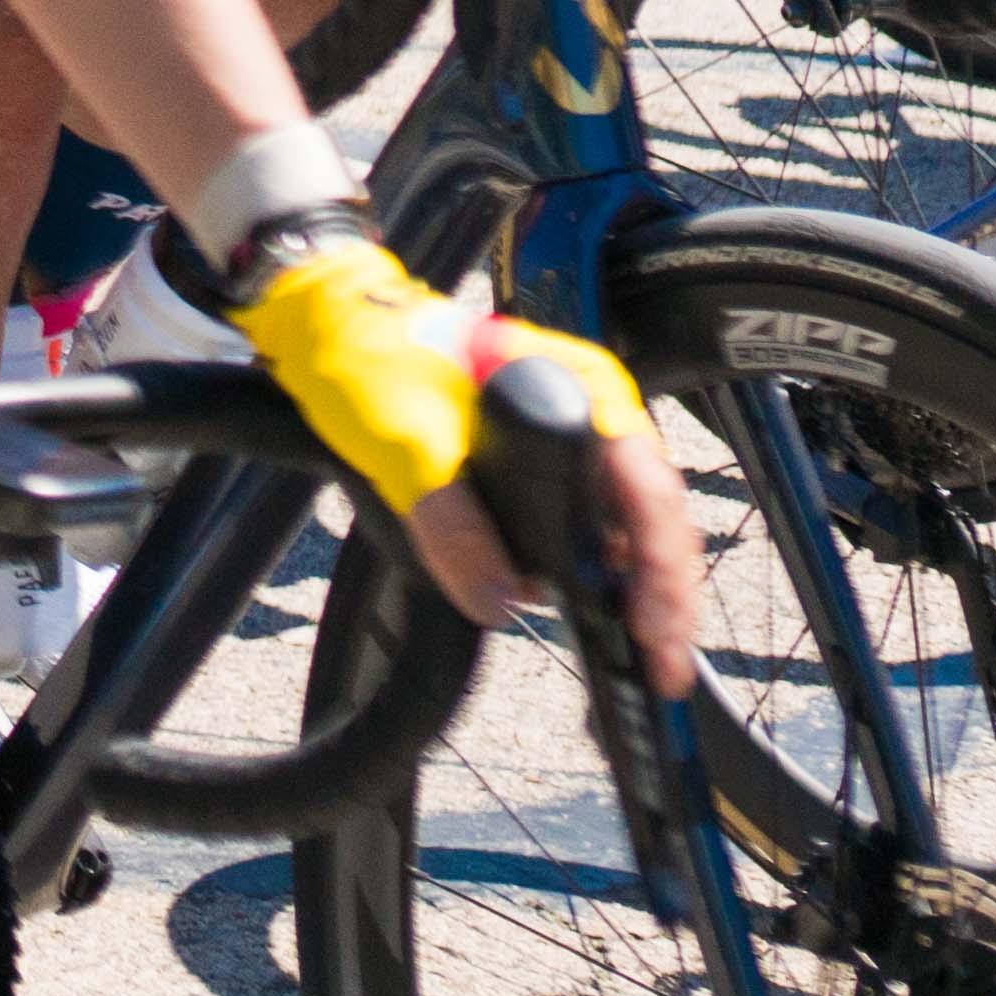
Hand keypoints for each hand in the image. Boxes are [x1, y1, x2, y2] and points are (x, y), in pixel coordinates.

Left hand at [234, 228, 707, 690]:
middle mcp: (592, 414)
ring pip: (630, 526)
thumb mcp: (408, 443)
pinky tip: (605, 622)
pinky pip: (590, 527)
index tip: (653, 621)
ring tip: (645, 658)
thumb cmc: (373, 362)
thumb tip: (498, 603)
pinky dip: (602, 576)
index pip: (648, 486)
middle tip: (659, 664)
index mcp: (583, 389)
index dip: (659, 562)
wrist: (331, 331)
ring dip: (641, 591)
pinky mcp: (543, 468)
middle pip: (653, 514)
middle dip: (664, 593)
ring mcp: (572, 441)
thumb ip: (450, 520)